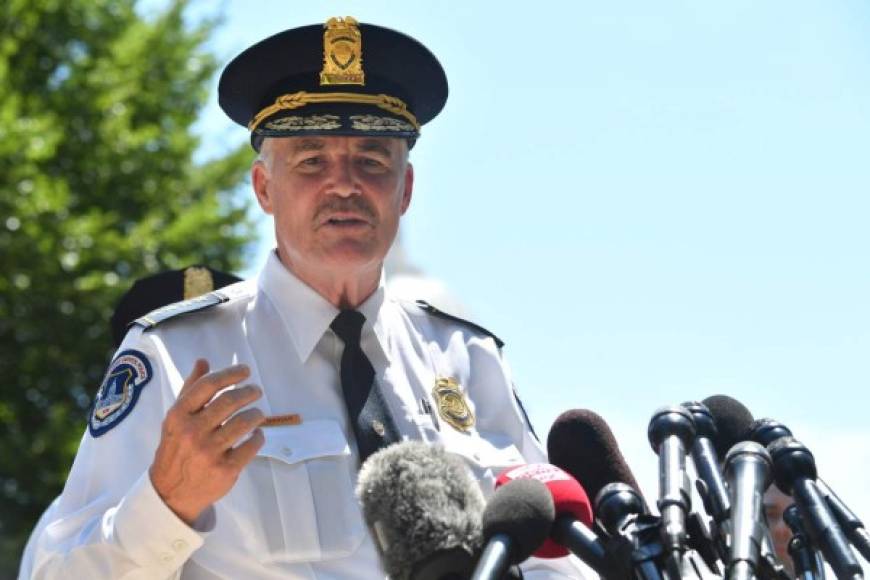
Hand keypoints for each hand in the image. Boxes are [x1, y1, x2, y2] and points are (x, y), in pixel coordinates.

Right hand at [149, 359, 264, 524]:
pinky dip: (258, 437)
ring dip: (257, 414)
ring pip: (243, 422)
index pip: (208, 386)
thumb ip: (190, 389)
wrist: (171, 493)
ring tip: (259, 413)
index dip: (230, 374)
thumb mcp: (176, 419)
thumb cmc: (176, 449)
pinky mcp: (225, 469)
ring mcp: (209, 451)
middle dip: (248, 392)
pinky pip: (250, 446)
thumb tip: (203, 360)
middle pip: (229, 401)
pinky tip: (257, 434)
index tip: (245, 371)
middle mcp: (192, 432)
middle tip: (256, 391)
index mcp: (179, 416)